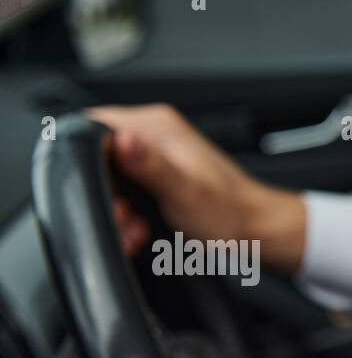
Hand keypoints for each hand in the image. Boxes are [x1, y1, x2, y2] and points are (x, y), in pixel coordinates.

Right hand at [86, 104, 305, 270]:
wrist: (258, 232)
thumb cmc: (230, 213)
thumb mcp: (185, 191)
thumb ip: (150, 166)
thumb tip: (122, 141)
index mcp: (157, 126)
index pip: (95, 125)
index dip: (86, 160)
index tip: (100, 192)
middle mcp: (155, 135)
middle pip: (101, 156)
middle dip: (105, 194)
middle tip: (123, 220)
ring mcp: (158, 156)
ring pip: (112, 178)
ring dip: (117, 209)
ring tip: (135, 231)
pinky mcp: (161, 178)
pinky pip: (129, 191)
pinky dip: (130, 213)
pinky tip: (140, 231)